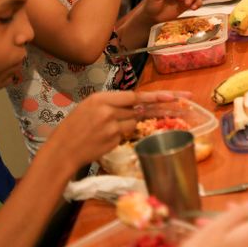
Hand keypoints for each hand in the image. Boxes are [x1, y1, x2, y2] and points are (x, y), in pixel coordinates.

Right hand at [48, 90, 176, 168]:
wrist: (62, 150)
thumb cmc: (73, 128)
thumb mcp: (90, 107)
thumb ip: (112, 104)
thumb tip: (136, 104)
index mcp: (101, 98)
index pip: (135, 96)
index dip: (156, 96)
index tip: (173, 95)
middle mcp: (108, 110)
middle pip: (142, 108)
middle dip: (165, 106)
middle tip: (185, 103)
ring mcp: (112, 127)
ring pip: (134, 123)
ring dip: (133, 125)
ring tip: (111, 128)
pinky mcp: (113, 141)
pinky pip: (126, 136)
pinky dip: (122, 136)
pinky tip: (105, 139)